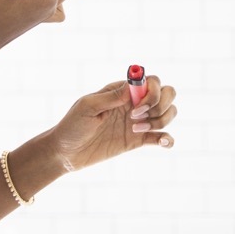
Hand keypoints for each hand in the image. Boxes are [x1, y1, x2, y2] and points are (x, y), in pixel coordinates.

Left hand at [48, 75, 177, 172]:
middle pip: (167, 94)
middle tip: (138, 118)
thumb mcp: (87, 107)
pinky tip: (162, 142)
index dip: (152, 93)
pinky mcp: (138, 140)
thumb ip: (111, 97)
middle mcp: (135, 103)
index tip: (136, 108)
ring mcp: (138, 121)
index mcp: (123, 90)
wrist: (66, 152)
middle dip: (161, 105)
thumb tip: (132, 88)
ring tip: (136, 130)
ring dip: (161, 121)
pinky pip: (161, 137)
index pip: (153, 81)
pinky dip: (168, 139)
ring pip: (168, 113)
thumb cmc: (72, 125)